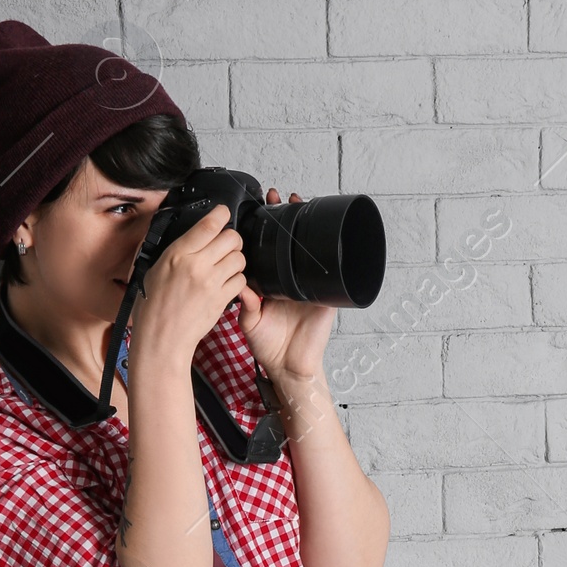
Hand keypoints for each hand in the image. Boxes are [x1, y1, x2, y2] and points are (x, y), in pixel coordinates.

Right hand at [127, 203, 246, 367]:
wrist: (161, 338)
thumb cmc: (153, 307)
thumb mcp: (155, 269)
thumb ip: (176, 251)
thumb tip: (192, 236)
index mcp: (177, 254)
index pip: (208, 225)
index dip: (221, 214)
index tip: (224, 212)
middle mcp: (196, 265)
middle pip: (231, 238)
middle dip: (232, 238)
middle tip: (226, 245)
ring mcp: (211, 283)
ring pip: (239, 258)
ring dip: (236, 259)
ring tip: (226, 266)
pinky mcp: (222, 300)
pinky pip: (241, 280)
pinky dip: (237, 279)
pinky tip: (227, 283)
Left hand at [238, 188, 335, 385]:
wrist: (288, 368)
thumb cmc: (269, 347)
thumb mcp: (250, 321)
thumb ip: (244, 302)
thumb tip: (238, 284)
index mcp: (271, 284)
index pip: (268, 249)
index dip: (264, 230)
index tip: (258, 209)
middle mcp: (289, 282)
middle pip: (289, 244)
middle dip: (285, 219)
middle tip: (278, 198)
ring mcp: (308, 287)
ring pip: (309, 252)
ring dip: (306, 228)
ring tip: (299, 204)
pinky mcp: (325, 298)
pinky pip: (329, 275)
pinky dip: (328, 258)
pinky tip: (324, 239)